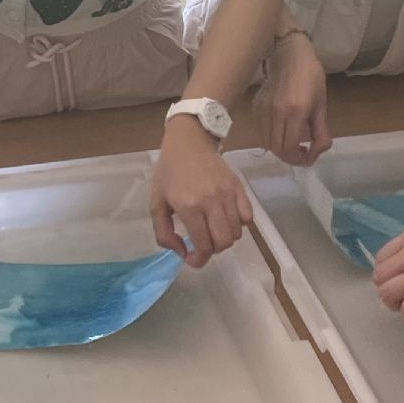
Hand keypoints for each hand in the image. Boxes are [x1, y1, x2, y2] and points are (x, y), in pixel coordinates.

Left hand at [152, 119, 250, 267]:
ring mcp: (228, 194)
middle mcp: (211, 202)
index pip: (204, 245)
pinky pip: (247, 217)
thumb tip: (181, 252)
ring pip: (236, 233)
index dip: (199, 260)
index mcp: (189, 206)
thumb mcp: (156, 203)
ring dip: (225, 238)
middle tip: (203, 244)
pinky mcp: (239, 188)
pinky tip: (226, 219)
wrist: (188, 142)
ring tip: (213, 231)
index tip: (193, 259)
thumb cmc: (169, 172)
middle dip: (213, 251)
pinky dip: (239, 225)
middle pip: (224, 243)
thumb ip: (163, 233)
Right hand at [260, 33, 331, 167]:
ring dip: (280, 150)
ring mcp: (263, 110)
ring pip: (267, 143)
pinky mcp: (255, 107)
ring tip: (292, 146)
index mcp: (296, 111)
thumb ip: (321, 132)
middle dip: (291, 158)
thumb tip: (319, 153)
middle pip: (277, 149)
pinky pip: (261, 132)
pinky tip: (282, 133)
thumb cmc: (311, 78)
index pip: (291, 147)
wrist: (289, 56)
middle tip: (301, 155)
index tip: (309, 157)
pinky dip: (271, 139)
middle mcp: (276, 112)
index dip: (300, 159)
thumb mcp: (321, 105)